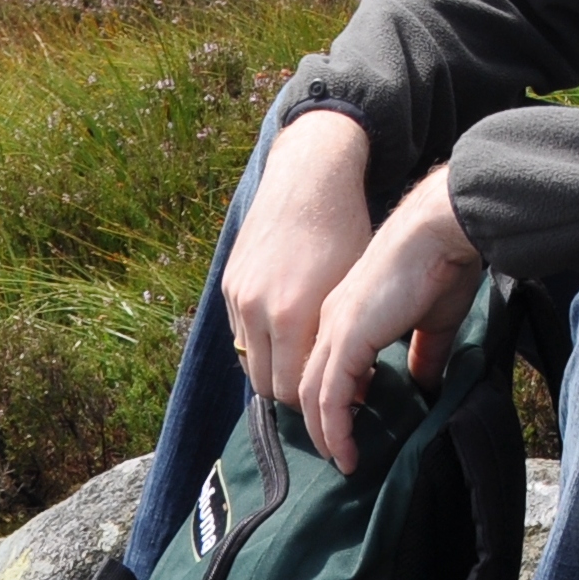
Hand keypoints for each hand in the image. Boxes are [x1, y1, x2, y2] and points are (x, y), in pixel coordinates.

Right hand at [221, 109, 379, 413]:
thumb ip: (339, 336)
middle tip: (326, 385)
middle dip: (295, 391)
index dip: (318, 399)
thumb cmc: (345, 232)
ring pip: (249, 362)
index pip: (292, 389)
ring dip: (275, 369)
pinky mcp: (229, 284)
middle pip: (266, 384)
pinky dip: (261, 345)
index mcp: (292, 315)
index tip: (345, 395)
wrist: (309, 180)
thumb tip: (348, 382)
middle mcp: (257, 310)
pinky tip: (288, 337)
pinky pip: (240, 334)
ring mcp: (238, 297)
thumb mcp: (350, 288)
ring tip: (308, 363)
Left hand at [299, 165, 486, 474]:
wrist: (438, 232)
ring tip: (343, 460)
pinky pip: (330, 396)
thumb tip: (425, 384)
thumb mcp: (433, 320)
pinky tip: (347, 449)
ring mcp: (335, 330)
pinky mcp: (347, 338)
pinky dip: (335, 427)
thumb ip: (423, 353)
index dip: (332, 400)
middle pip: (309, 385)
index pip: (325, 366)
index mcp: (346, 314)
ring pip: (313, 396)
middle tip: (340, 455)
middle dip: (321, 425)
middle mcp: (331, 322)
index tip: (350, 427)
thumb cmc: (440, 266)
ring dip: (325, 433)